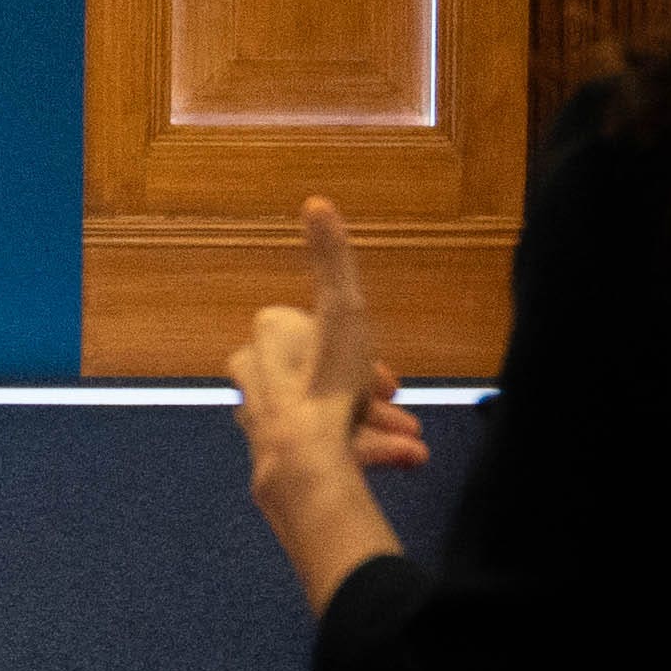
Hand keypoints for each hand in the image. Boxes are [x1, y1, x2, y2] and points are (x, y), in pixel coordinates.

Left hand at [229, 200, 422, 609]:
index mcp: (266, 341)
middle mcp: (257, 380)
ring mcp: (266, 425)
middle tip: (403, 412)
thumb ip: (331, 259)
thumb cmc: (327, 387)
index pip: (315, 331)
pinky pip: (326, 453)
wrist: (309, 469)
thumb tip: (315, 201)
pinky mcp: (278, 463)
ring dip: (377, 430)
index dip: (356, 348)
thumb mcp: (341, 311)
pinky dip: (364, 456)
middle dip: (371, 397)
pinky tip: (399, 463)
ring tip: (413, 448)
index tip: (386, 374)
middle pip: (326, 378)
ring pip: (331, 418)